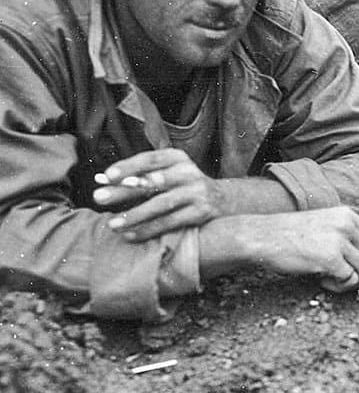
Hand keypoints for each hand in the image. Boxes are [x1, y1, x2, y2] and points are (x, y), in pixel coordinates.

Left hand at [95, 148, 231, 241]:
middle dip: (125, 189)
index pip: (150, 159)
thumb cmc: (183, 186)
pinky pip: (171, 222)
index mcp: (177, 158)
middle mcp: (189, 172)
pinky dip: (149, 229)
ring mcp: (197, 192)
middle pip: (154, 180)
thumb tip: (102, 181)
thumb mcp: (167, 174)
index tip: (106, 176)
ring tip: (113, 224)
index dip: (128, 166)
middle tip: (99, 197)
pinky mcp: (201, 212)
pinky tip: (131, 235)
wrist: (225, 201)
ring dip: (135, 214)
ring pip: (162, 203)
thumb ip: (138, 176)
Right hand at [234, 207, 358, 294]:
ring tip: (333, 281)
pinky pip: (350, 278)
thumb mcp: (323, 226)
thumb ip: (345, 238)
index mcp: (347, 215)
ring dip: (353, 282)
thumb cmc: (288, 236)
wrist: (262, 237)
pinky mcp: (330, 258)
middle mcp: (347, 225)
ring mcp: (339, 240)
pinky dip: (339, 286)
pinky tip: (322, 281)